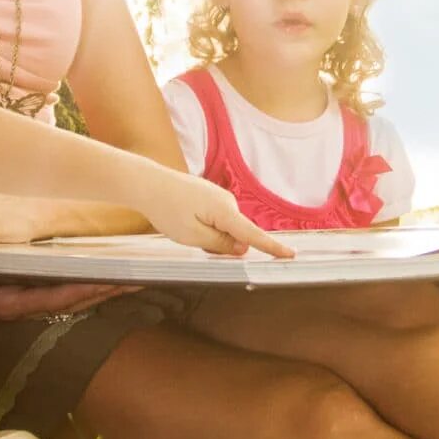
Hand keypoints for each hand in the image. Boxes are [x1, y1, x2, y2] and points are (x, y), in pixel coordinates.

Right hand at [0, 275, 136, 319]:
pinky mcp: (43, 290)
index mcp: (17, 302)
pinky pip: (77, 286)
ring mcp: (41, 298)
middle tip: (143, 276)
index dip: (85, 290)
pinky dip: (99, 279)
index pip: (58, 297)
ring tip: (141, 272)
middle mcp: (34, 302)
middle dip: (111, 289)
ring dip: (111, 286)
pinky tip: (119, 270)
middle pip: (81, 297)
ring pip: (84, 294)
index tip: (111, 281)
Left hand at [137, 172, 293, 259]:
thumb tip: (242, 247)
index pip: (253, 235)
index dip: (272, 247)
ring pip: (223, 228)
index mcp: (225, 211)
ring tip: (182, 226)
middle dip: (219, 245)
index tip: (291, 255)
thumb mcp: (193, 235)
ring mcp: (218, 197)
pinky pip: (215, 220)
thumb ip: (220, 244)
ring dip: (208, 236)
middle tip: (190, 237)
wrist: (148, 183)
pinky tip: (184, 220)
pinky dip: (204, 227)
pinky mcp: (210, 196)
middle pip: (235, 235)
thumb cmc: (167, 209)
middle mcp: (227, 201)